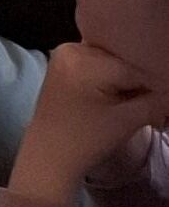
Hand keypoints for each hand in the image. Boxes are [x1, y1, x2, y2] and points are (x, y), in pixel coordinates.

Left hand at [14, 39, 168, 206]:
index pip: (131, 68)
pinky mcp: (62, 67)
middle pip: (119, 63)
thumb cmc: (86, 139)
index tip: (165, 100)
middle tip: (156, 102)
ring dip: (125, 81)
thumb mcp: (125, 122)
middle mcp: (71, 49)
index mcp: (83, 58)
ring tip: (142, 100)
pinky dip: (110, 80)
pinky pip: (95, 67)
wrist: (49, 157)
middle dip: (139, 83)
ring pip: (108, 64)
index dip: (154, 85)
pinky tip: (122, 96)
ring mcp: (64, 57)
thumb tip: (168, 95)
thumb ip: (152, 104)